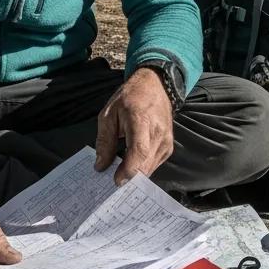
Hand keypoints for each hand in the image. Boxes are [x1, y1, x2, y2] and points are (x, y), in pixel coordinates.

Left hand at [94, 67, 174, 185]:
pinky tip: (131, 165)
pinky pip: (154, 164)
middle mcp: (158, 133)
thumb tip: (101, 166)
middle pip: (145, 164)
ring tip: (119, 173)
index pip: (139, 151)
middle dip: (128, 177)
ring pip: (150, 168)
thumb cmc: (129, 98)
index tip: (115, 180)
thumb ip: (105, 141)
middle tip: (111, 182)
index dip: (128, 169)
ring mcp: (166, 140)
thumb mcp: (109, 114)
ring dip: (135, 174)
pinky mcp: (168, 146)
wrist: (155, 86)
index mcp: (141, 120)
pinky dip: (142, 168)